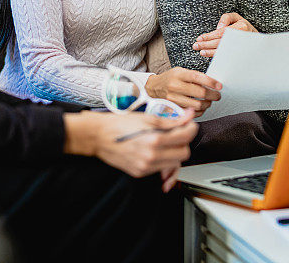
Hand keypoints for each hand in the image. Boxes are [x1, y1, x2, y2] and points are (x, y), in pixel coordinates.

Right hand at [64, 110, 197, 183]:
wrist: (98, 136)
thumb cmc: (118, 124)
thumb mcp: (146, 117)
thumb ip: (170, 120)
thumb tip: (187, 116)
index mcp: (154, 139)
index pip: (185, 137)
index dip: (190, 128)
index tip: (189, 124)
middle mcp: (151, 156)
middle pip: (183, 153)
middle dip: (184, 142)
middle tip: (178, 132)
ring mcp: (146, 167)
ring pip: (174, 164)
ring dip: (175, 152)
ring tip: (167, 142)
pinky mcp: (140, 172)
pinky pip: (161, 170)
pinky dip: (164, 161)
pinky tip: (160, 153)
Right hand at [145, 68, 221, 116]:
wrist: (154, 88)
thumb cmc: (170, 78)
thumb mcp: (180, 71)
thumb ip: (194, 76)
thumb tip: (212, 83)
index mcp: (179, 75)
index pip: (197, 77)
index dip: (211, 82)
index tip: (219, 86)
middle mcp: (175, 86)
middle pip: (200, 92)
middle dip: (213, 95)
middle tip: (217, 95)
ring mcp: (174, 99)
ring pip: (197, 105)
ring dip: (207, 104)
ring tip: (209, 101)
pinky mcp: (174, 108)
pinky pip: (191, 113)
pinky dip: (200, 111)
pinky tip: (201, 107)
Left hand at [193, 12, 257, 57]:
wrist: (257, 40)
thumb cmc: (244, 26)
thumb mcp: (236, 17)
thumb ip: (226, 18)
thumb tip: (218, 27)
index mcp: (240, 27)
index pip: (221, 33)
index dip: (209, 36)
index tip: (200, 38)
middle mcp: (241, 38)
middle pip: (220, 42)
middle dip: (206, 45)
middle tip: (196, 46)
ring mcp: (241, 48)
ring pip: (223, 51)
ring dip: (210, 52)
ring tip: (201, 52)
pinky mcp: (239, 54)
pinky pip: (226, 56)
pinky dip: (216, 56)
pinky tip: (209, 55)